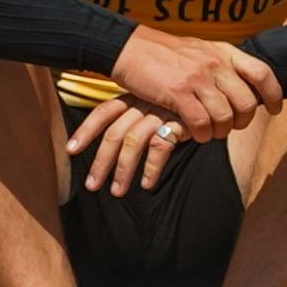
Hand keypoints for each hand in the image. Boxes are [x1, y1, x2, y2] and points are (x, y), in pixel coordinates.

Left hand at [68, 95, 192, 196]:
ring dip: (123, 170)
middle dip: (101, 162)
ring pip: (133, 142)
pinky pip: (159, 148)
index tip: (70, 150)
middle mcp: (143, 103)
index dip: (86, 130)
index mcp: (134, 98)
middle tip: (92, 185)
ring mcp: (160, 112)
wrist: (216, 95)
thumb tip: (113, 144)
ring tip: (117, 192)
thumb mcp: (155, 104)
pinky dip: (151, 168)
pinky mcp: (178, 123)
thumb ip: (136, 118)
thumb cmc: (182, 104)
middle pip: (114, 134)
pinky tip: (147, 184)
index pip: (104, 112)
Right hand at [106, 25, 280, 141]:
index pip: (263, 73)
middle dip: (242, 122)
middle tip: (231, 127)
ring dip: (220, 131)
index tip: (275, 109)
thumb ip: (224, 65)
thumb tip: (245, 87)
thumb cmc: (168, 54)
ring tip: (210, 132)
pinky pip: (200, 123)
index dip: (274, 94)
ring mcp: (197, 78)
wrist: (131, 48)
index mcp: (225, 52)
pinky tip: (195, 134)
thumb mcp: (203, 50)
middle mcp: (216, 64)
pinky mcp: (177, 93)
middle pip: (246, 103)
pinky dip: (201, 134)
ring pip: (224, 116)